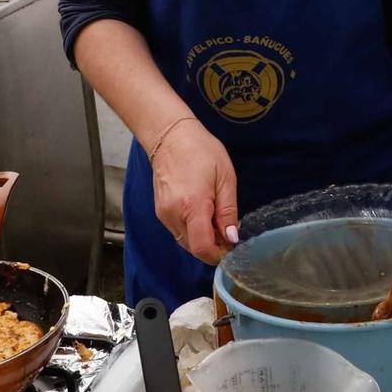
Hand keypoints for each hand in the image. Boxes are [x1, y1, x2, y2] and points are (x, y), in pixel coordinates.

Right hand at [150, 117, 238, 264]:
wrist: (171, 136)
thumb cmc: (202, 151)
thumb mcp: (225, 179)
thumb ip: (228, 212)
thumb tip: (231, 238)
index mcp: (192, 206)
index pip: (203, 248)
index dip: (218, 254)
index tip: (231, 247)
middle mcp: (174, 215)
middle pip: (194, 248)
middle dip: (212, 247)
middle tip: (226, 231)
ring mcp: (164, 214)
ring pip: (185, 242)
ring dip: (202, 239)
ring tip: (215, 219)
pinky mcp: (160, 212)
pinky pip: (178, 231)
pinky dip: (192, 231)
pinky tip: (201, 215)